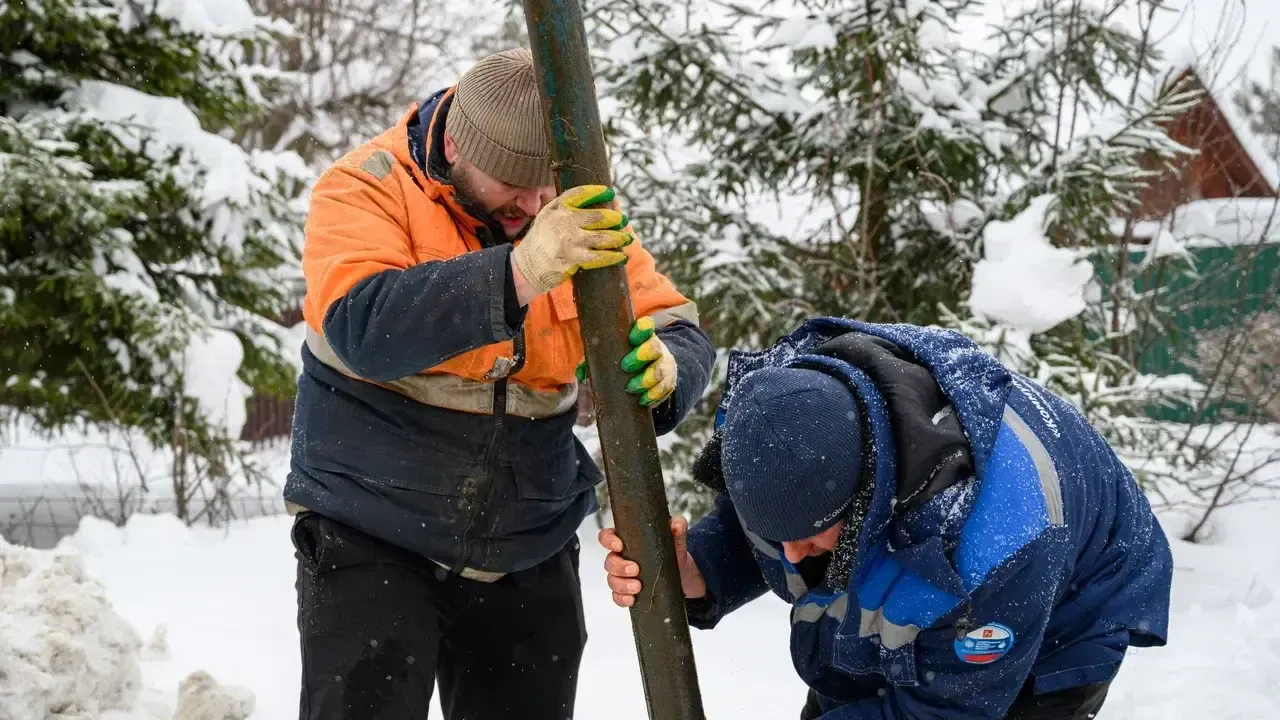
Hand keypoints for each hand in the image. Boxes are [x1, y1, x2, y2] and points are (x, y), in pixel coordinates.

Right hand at [511, 185, 632, 295]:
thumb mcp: (548, 217)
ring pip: (602, 236)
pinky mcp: (573, 257)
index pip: (580, 193)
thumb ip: (567, 209)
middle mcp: (563, 220)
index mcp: (557, 207)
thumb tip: (599, 204)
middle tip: (622, 219)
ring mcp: (569, 239)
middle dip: (614, 218)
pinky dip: (613, 256)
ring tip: (626, 238)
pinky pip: (599, 256)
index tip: (610, 193)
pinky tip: (620, 256)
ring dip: (618, 237)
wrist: (526, 266)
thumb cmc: (541, 241)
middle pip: (597, 216)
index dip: (597, 192)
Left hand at [573, 317, 677, 407]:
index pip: (646, 326)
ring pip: (659, 370)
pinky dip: (652, 395)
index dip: (641, 330)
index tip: (631, 339)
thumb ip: (596, 360)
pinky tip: (642, 400)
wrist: (652, 373)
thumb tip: (581, 372)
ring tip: (631, 388)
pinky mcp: (667, 383)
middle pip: (654, 347)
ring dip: (645, 380)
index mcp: (642, 336)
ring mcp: (663, 366)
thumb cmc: (627, 359)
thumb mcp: (614, 354)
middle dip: (640, 356)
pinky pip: (663, 389)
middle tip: (625, 366)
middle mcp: (656, 348)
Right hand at [599, 516, 706, 607]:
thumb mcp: (675, 538)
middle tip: (635, 570)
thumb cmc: (670, 551)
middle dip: (620, 567)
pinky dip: (622, 599)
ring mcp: (622, 576)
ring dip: (622, 585)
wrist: (680, 572)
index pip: (607, 537)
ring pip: (612, 580)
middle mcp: (621, 557)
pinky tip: (632, 599)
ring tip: (637, 587)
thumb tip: (677, 525)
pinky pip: (617, 596)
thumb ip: (677, 527)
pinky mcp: (626, 591)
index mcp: (627, 541)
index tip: (619, 545)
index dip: (608, 540)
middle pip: (609, 562)